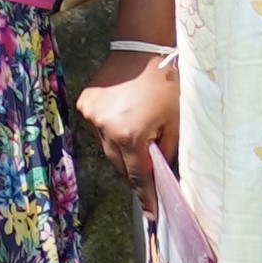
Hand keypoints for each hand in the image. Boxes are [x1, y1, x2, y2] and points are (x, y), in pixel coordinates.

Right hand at [72, 49, 178, 190]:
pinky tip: (124, 127)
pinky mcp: (85, 105)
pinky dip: (111, 135)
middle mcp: (105, 129)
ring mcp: (91, 117)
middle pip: (120, 166)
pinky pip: (99, 130)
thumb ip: (167, 152)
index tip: (153, 213)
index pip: (139, 177)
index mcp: (130, 136)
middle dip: (135, 176)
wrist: (142, 49)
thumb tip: (164, 174)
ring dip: (122, 154)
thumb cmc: (166, 84)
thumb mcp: (176, 122)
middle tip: (149, 185)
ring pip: (107, 149)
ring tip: (138, 150)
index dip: (147, 197)